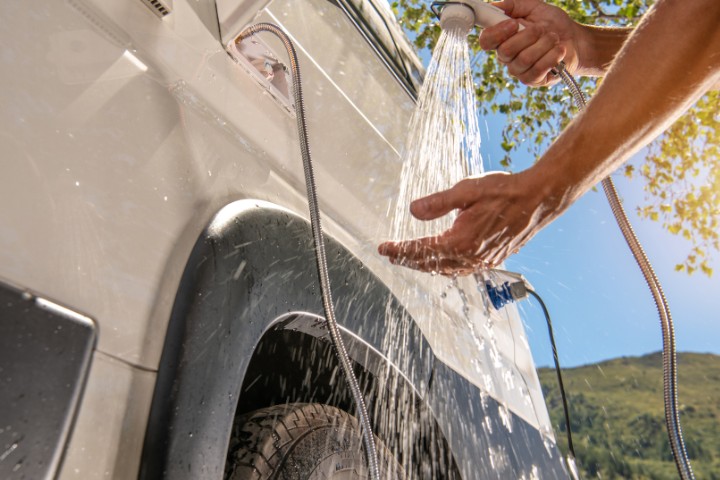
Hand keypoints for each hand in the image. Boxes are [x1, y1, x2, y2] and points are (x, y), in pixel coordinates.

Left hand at [378, 171, 558, 274]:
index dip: (400, 250)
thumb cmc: (505, 191)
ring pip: (446, 269)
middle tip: (391, 255)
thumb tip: (413, 211)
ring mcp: (483, 260)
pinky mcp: (492, 258)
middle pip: (431, 265)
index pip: (422, 250)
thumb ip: (438, 203)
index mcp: (461, 242)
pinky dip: (445, 267)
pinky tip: (441, 261)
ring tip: (410, 259)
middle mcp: (471, 257)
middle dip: (409, 260)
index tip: (383, 248)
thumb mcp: (467, 190)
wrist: (538, 199)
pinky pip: (462, 269)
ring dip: (426, 265)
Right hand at [479, 0, 582, 85]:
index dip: (497, 33)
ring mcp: (519, 71)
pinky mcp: (533, 80)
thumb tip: (495, 6)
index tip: (514, 24)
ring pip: (523, 60)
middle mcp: (507, 57)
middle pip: (505, 51)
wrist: (577, 41)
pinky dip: (551, 57)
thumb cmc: (554, 24)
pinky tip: (559, 50)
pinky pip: (536, 70)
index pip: (486, 41)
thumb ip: (513, 5)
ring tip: (554, 38)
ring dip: (543, 44)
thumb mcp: (534, 7)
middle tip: (542, 29)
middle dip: (528, 36)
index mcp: (503, 39)